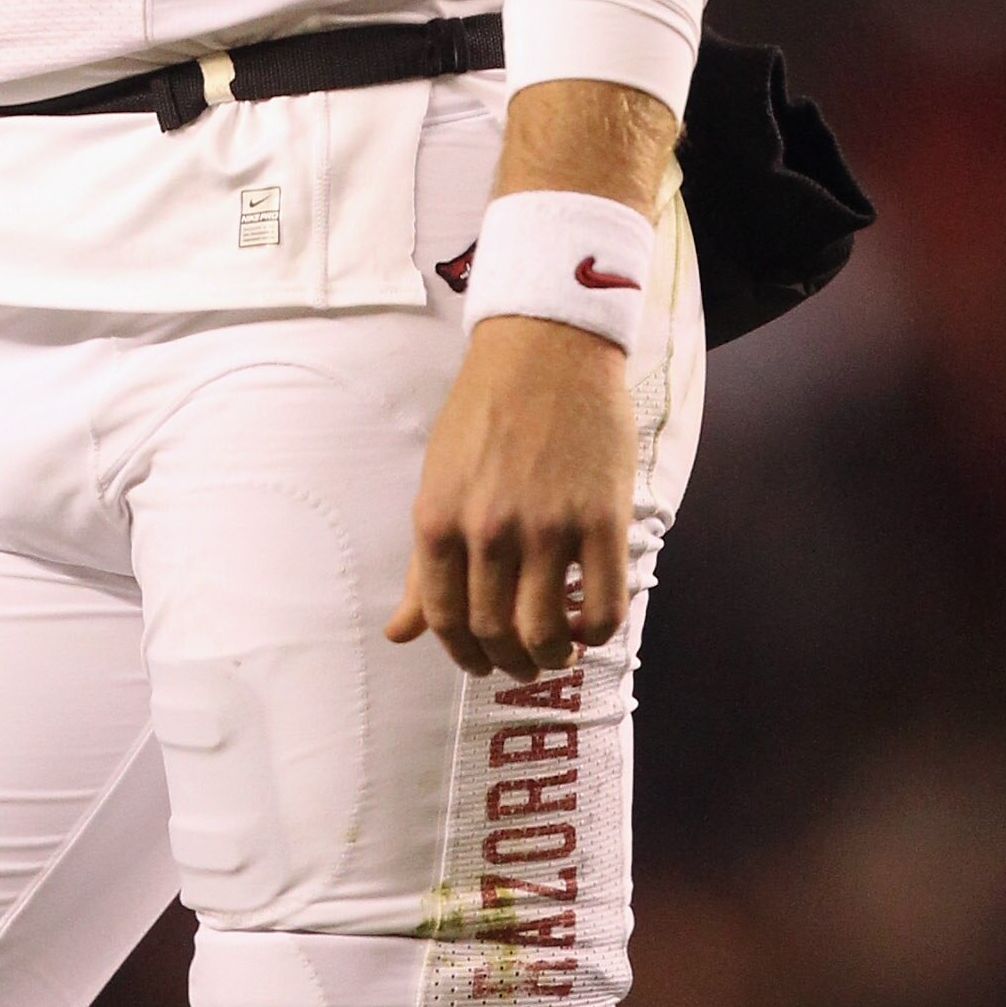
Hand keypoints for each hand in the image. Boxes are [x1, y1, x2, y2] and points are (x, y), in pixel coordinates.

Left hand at [386, 316, 636, 678]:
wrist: (545, 345)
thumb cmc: (485, 410)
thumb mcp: (438, 479)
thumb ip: (424, 564)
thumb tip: (400, 634)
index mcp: (438, 518)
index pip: (445, 622)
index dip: (465, 656)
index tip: (483, 661)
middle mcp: (488, 529)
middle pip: (496, 634)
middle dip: (510, 662)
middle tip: (525, 660)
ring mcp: (547, 526)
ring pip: (547, 633)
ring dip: (553, 656)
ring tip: (560, 646)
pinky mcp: (602, 519)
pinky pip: (605, 607)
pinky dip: (599, 633)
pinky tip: (591, 622)